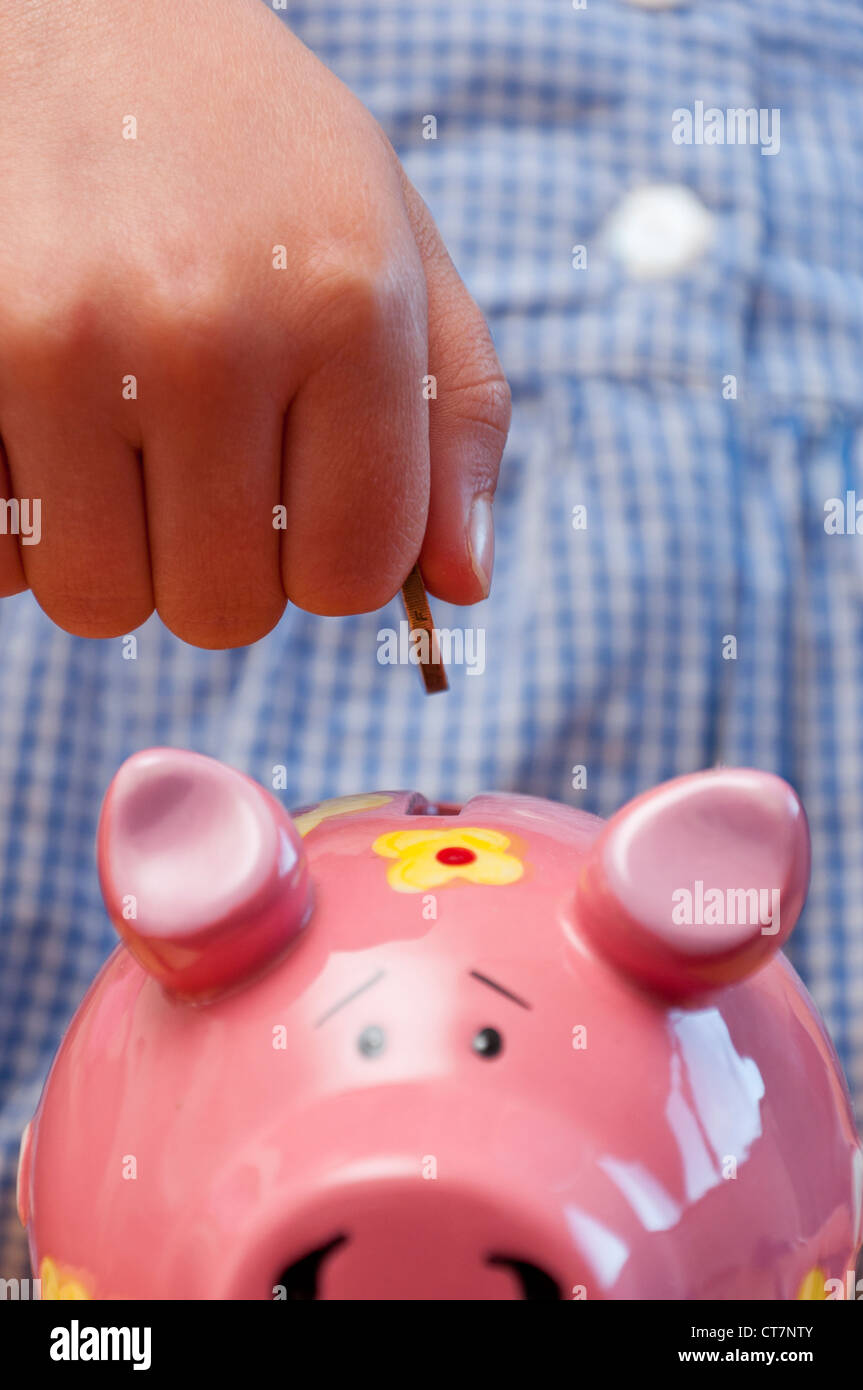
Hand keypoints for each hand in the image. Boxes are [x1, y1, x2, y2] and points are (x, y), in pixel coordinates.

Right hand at [0, 0, 509, 646]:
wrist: (73, 17)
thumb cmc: (256, 156)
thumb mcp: (395, 246)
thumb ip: (454, 418)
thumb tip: (462, 587)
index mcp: (346, 307)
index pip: (353, 574)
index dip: (329, 562)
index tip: (302, 502)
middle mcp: (205, 332)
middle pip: (225, 610)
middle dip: (221, 563)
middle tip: (204, 461)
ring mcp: (59, 343)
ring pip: (97, 600)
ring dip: (116, 552)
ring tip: (122, 441)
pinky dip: (20, 519)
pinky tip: (44, 425)